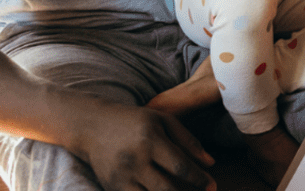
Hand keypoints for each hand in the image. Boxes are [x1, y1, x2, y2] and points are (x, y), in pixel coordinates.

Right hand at [70, 98, 216, 190]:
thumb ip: (188, 141)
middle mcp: (135, 161)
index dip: (199, 180)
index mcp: (150, 140)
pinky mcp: (112, 188)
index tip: (212, 186)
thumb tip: (211, 163)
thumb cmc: (133, 121)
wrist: (92, 126)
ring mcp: (121, 177)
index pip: (180, 166)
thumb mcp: (162, 120)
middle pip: (167, 189)